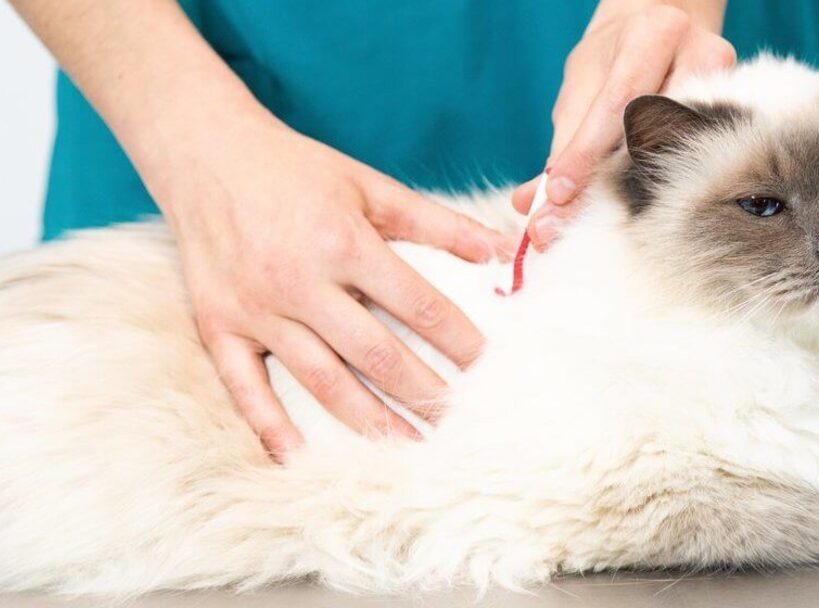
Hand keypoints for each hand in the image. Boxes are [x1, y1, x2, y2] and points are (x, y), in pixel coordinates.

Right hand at [155, 114, 514, 457]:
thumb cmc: (297, 171)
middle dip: (424, 391)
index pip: (417, 305)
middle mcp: (299, 282)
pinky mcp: (217, 327)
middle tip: (459, 420)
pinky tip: (303, 459)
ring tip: (410, 447)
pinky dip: (272, 428)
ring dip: (370, 421)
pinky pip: (245, 389)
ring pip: (322, 380)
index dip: (458, 340)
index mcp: (342, 242)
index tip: (487, 367)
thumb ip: (438, 222)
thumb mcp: (370, 185)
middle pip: (375, 353)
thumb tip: (503, 249)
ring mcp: (256, 310)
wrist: (204, 153)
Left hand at [511, 2, 734, 248]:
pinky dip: (671, 188)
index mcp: (652, 33)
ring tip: (610, 222)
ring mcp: (730, 85)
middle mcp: (699, 53)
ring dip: (644, 190)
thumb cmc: (616, 62)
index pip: (616, 102)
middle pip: (655, 131)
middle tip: (572, 220)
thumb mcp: (582, 89)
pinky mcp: (744, 112)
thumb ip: (562, 146)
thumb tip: (530, 202)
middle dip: (609, 181)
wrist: (665, 30)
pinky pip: (703, 160)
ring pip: (684, 151)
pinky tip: (650, 212)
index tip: (557, 194)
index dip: (585, 153)